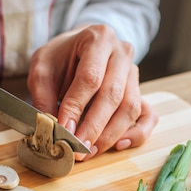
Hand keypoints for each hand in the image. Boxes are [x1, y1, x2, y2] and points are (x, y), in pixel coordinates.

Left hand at [27, 24, 157, 159]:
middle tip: (78, 148)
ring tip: (90, 151)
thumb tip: (50, 127)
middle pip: (114, 95)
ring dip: (110, 134)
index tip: (64, 130)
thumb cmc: (60, 58)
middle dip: (94, 126)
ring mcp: (134, 73)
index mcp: (98, 39)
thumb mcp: (42, 68)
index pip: (90, 78)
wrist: (79, 48)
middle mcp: (122, 54)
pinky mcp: (140, 91)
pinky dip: (136, 134)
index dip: (76, 107)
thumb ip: (43, 96)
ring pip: (130, 108)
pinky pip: (148, 116)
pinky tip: (118, 145)